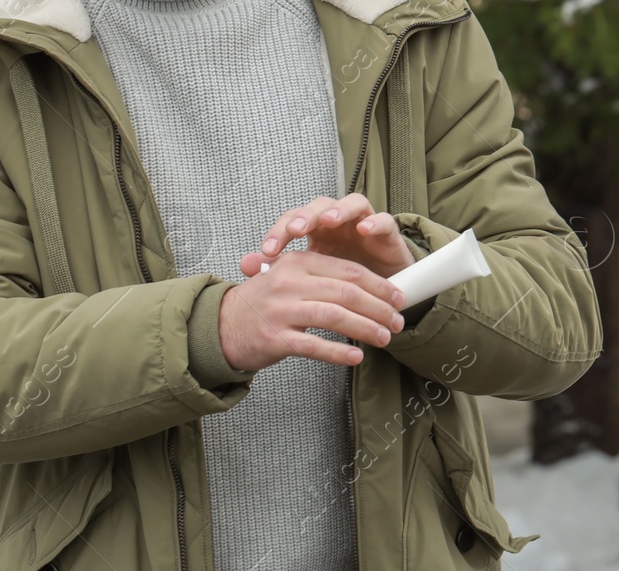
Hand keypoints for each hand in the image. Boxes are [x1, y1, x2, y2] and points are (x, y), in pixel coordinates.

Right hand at [218, 250, 407, 370]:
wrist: (221, 326)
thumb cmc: (262, 302)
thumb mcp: (289, 276)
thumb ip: (323, 276)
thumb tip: (368, 288)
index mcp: (297, 262)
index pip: (348, 270)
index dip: (378, 285)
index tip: (397, 297)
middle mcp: (289, 282)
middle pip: (346, 292)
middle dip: (379, 307)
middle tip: (397, 321)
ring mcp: (281, 310)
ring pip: (335, 316)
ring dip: (366, 328)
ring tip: (385, 338)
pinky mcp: (275, 338)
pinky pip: (314, 345)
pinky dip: (338, 351)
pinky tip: (356, 356)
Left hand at [243, 193, 416, 279]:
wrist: (382, 290)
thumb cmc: (342, 278)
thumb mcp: (311, 276)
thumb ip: (279, 269)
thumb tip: (244, 265)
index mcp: (316, 229)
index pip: (292, 221)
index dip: (279, 232)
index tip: (267, 252)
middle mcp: (338, 221)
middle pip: (319, 206)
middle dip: (305, 216)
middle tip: (294, 230)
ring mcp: (363, 223)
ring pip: (351, 203)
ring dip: (339, 210)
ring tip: (328, 220)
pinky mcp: (387, 232)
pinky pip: (383, 220)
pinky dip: (374, 222)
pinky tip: (364, 229)